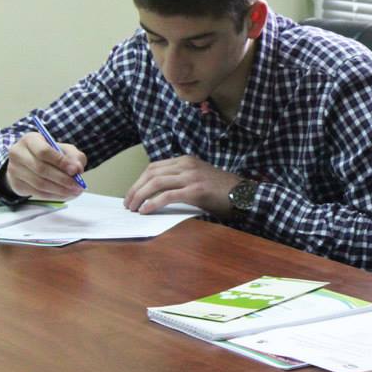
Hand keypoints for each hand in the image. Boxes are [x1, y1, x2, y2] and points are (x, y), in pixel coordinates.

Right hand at [4, 132, 86, 199]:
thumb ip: (74, 157)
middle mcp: (18, 153)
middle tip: (78, 185)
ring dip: (60, 190)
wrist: (30, 162)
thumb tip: (77, 169)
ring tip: (74, 191)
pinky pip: (36, 193)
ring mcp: (14, 170)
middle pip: (41, 169)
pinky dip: (53, 196)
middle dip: (63, 179)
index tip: (75, 171)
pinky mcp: (16, 184)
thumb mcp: (64, 149)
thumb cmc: (50, 154)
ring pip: (39, 183)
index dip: (60, 162)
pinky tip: (65, 195)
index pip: (44, 151)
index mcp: (30, 140)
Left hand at [123, 155, 241, 216]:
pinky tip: (146, 210)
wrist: (243, 194)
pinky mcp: (195, 190)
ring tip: (133, 208)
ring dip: (140, 196)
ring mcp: (191, 176)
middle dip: (135, 189)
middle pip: (151, 173)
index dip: (139, 181)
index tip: (131, 194)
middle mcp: (187, 165)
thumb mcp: (198, 179)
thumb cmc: (222, 191)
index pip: (154, 167)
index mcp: (186, 160)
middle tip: (127, 204)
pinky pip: (168, 195)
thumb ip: (180, 181)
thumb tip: (156, 194)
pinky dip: (154, 203)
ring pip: (156, 182)